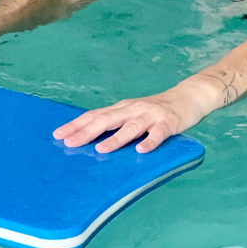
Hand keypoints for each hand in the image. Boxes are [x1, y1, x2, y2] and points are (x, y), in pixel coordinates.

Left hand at [54, 80, 215, 153]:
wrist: (189, 96)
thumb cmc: (157, 110)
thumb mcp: (133, 113)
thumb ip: (116, 123)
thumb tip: (90, 138)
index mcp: (122, 108)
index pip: (95, 115)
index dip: (76, 124)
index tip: (58, 135)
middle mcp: (133, 108)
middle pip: (107, 120)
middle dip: (87, 132)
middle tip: (69, 143)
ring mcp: (151, 115)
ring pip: (131, 127)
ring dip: (116, 139)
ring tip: (101, 150)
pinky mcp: (169, 122)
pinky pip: (159, 133)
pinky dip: (150, 141)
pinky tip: (142, 151)